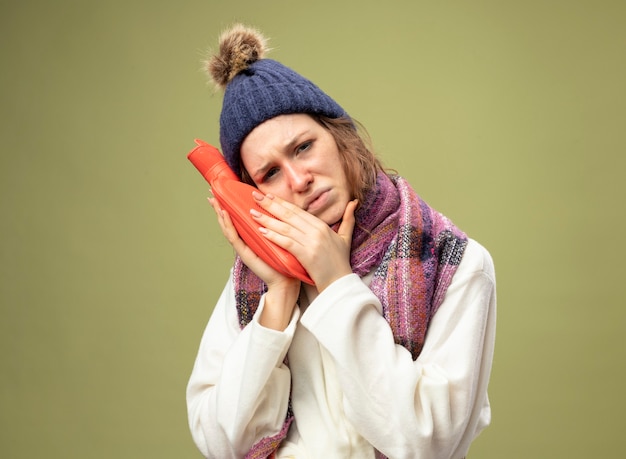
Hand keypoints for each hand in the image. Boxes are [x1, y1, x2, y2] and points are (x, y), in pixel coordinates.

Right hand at [208, 196, 299, 329]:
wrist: (286, 280)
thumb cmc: (284, 259)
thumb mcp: (277, 236)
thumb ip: (273, 224)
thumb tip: (276, 206)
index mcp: (252, 236)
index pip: (238, 217)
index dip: (230, 204)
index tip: (223, 191)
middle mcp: (245, 240)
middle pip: (229, 221)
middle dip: (219, 206)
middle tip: (211, 192)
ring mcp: (243, 247)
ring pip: (228, 227)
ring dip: (220, 213)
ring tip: (214, 201)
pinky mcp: (245, 253)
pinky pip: (234, 237)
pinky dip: (228, 226)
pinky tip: (224, 215)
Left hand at [250, 191, 357, 291]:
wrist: (340, 282)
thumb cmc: (341, 261)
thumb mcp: (346, 237)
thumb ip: (348, 219)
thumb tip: (354, 202)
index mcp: (322, 226)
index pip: (298, 211)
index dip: (282, 203)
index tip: (268, 196)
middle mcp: (316, 231)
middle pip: (289, 215)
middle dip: (270, 205)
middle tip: (255, 197)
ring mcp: (311, 242)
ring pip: (285, 227)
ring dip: (267, 219)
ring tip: (252, 213)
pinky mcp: (306, 254)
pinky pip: (287, 242)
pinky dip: (274, 236)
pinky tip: (261, 232)